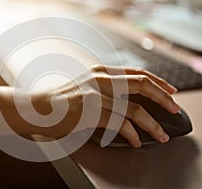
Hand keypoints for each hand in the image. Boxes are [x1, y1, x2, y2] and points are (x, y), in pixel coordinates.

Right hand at [50, 65, 179, 147]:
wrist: (38, 107)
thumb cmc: (60, 100)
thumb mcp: (84, 86)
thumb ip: (104, 88)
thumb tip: (126, 100)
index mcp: (100, 71)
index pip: (136, 72)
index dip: (157, 81)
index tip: (169, 90)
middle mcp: (100, 79)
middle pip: (141, 84)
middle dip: (162, 98)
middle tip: (173, 108)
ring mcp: (96, 94)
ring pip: (134, 109)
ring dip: (152, 124)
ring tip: (160, 134)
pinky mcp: (91, 111)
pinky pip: (120, 124)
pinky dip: (132, 134)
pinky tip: (135, 140)